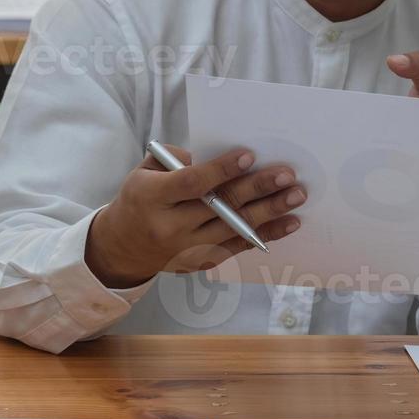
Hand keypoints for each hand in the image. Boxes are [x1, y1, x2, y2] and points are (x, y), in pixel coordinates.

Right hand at [85, 145, 304, 288]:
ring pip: (235, 229)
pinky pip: (239, 247)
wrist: (123, 246)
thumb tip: (220, 158)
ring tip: (295, 197)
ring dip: (270, 212)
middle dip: (257, 189)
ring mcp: (187, 249)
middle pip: (220, 206)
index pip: (192, 183)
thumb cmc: (140, 198)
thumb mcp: (146, 171)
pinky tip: (288, 222)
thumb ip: (178, 160)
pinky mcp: (202, 263)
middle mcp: (170, 226)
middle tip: (286, 175)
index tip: (249, 155)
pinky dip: (266, 234)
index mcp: (152, 197)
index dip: (222, 170)